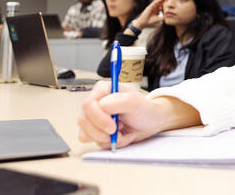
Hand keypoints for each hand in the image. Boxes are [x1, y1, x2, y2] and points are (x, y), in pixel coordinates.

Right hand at [77, 81, 201, 149]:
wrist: (150, 123)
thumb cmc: (144, 109)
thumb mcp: (135, 101)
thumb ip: (117, 101)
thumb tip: (102, 106)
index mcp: (102, 91)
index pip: (88, 104)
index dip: (98, 118)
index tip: (112, 126)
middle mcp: (95, 104)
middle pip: (83, 121)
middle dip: (101, 131)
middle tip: (117, 131)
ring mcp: (94, 119)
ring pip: (85, 134)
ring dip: (106, 138)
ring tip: (121, 132)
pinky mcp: (96, 132)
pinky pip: (94, 143)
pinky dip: (109, 143)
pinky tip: (119, 136)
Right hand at [134, 0, 165, 28]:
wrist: (143, 23)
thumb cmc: (150, 22)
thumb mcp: (158, 20)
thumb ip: (162, 18)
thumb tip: (167, 16)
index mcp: (156, 12)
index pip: (161, 7)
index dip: (164, 5)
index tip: (169, 4)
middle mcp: (154, 9)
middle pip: (159, 4)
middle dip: (163, 1)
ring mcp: (151, 7)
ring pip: (157, 2)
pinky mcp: (149, 7)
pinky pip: (154, 2)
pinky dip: (158, 0)